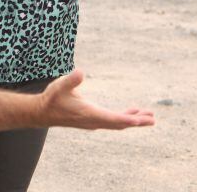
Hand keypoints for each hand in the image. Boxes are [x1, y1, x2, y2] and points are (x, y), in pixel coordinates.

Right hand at [38, 70, 154, 129]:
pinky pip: (113, 121)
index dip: (127, 119)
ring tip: (149, 117)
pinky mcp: (93, 120)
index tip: (140, 120)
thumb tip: (80, 72)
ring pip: (118, 123)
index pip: (112, 118)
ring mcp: (94, 122)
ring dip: (133, 120)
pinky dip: (125, 117)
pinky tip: (133, 113)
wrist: (43, 112)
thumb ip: (70, 80)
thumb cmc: (52, 98)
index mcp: (89, 113)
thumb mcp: (59, 86)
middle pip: (119, 123)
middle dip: (136, 121)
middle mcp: (94, 121)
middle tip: (153, 119)